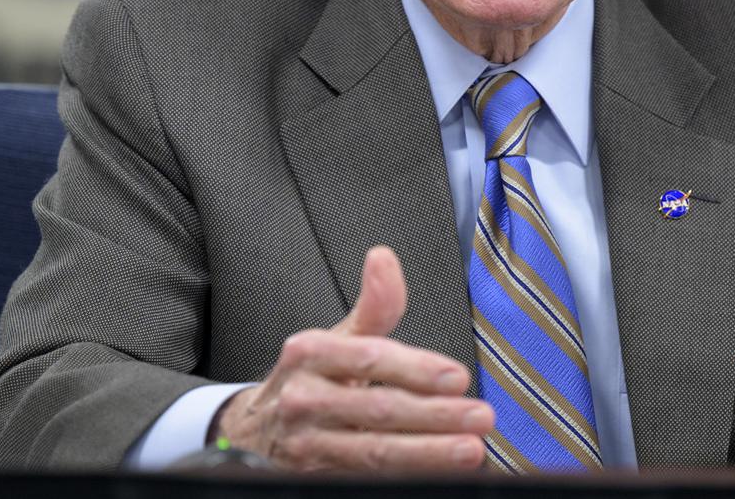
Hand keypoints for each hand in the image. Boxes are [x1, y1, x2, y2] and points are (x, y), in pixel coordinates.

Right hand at [212, 246, 493, 471]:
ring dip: (428, 453)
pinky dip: (405, 476)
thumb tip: (384, 257)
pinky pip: (364, 479)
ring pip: (374, 453)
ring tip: (470, 450)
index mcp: (311, 354)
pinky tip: (436, 474)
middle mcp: (304, 399)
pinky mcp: (312, 477)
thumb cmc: (310, 378)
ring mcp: (307, 444)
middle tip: (480, 416)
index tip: (458, 377)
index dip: (416, 369)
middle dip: (435, 415)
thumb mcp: (335, 338)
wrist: (254, 430)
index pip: (370, 359)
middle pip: (378, 410)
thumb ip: (372, 306)